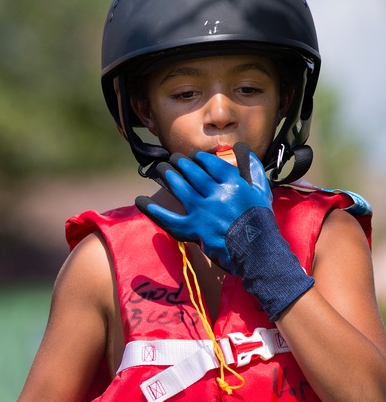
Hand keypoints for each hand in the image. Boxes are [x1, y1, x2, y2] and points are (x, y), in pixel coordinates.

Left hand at [136, 141, 312, 319]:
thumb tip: (242, 148)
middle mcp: (216, 195)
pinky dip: (152, 209)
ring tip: (161, 168)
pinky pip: (168, 218)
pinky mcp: (193, 229)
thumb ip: (252, 169)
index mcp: (233, 184)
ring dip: (168, 174)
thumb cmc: (261, 221)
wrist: (258, 253)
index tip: (193, 156)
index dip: (198, 157)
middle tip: (174, 159)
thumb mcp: (261, 192)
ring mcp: (202, 212)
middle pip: (192, 172)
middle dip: (180, 162)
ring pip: (179, 187)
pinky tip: (140, 200)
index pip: (210, 163)